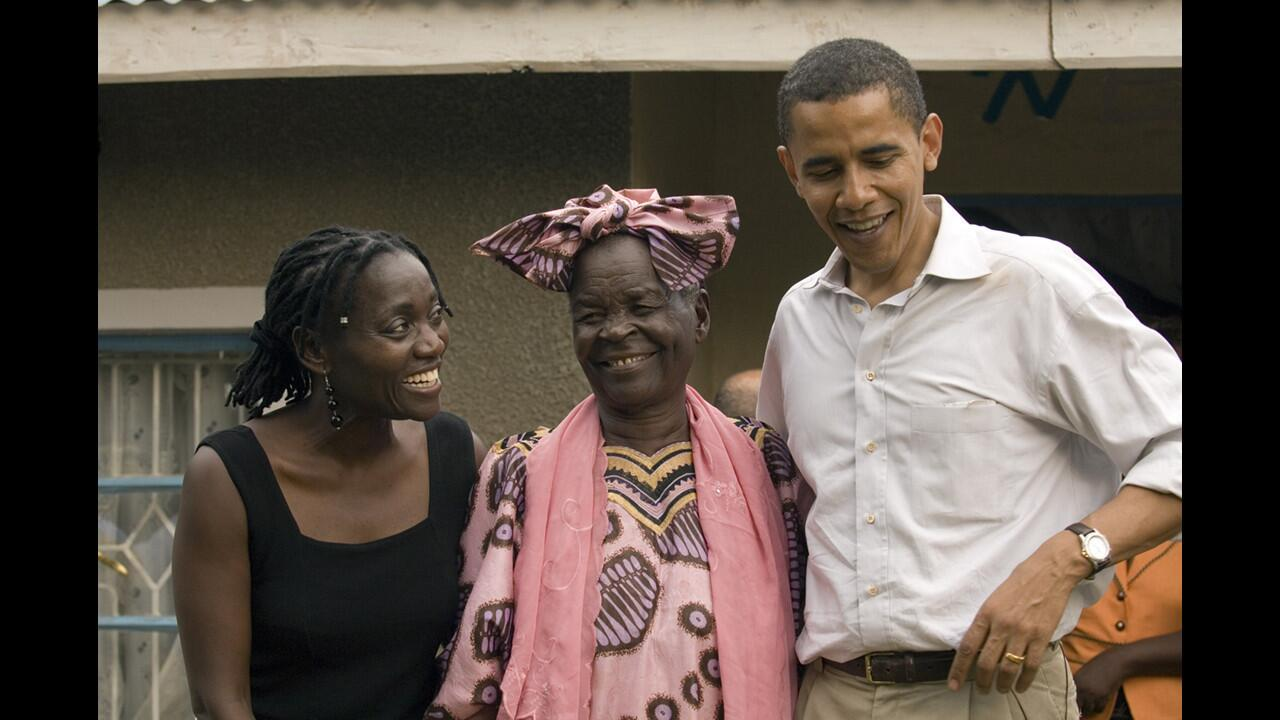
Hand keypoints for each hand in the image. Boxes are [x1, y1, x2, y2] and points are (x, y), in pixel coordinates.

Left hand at [948, 532, 1087, 693]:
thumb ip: (986, 621)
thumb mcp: (994, 598)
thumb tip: (979, 646)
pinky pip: (1031, 666)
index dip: (958, 669)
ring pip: (1008, 669)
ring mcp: (1022, 633)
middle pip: (986, 663)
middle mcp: (1002, 625)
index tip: (953, 684)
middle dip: (981, 682)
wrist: (1049, 572)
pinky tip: (1021, 687)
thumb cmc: (1020, 582)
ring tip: (1001, 690)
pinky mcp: (1041, 637)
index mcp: (986, 614)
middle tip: (982, 690)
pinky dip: (1025, 681)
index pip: (967, 647)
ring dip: (1002, 685)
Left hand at [1073, 651, 1125, 716]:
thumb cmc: (1097, 667)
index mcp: (1074, 682)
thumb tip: (1072, 698)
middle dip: (1079, 708)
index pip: (1068, 699)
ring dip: (1089, 709)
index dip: (1071, 704)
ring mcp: (1092, 694)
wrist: (1113, 663)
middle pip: (1077, 707)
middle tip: (1082, 707)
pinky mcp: (1103, 697)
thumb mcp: (1082, 673)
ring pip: (1087, 710)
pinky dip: (1098, 708)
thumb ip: (1076, 684)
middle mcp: (1082, 689)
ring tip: (1091, 703)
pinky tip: (1099, 702)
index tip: (1073, 706)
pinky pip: (1098, 709)